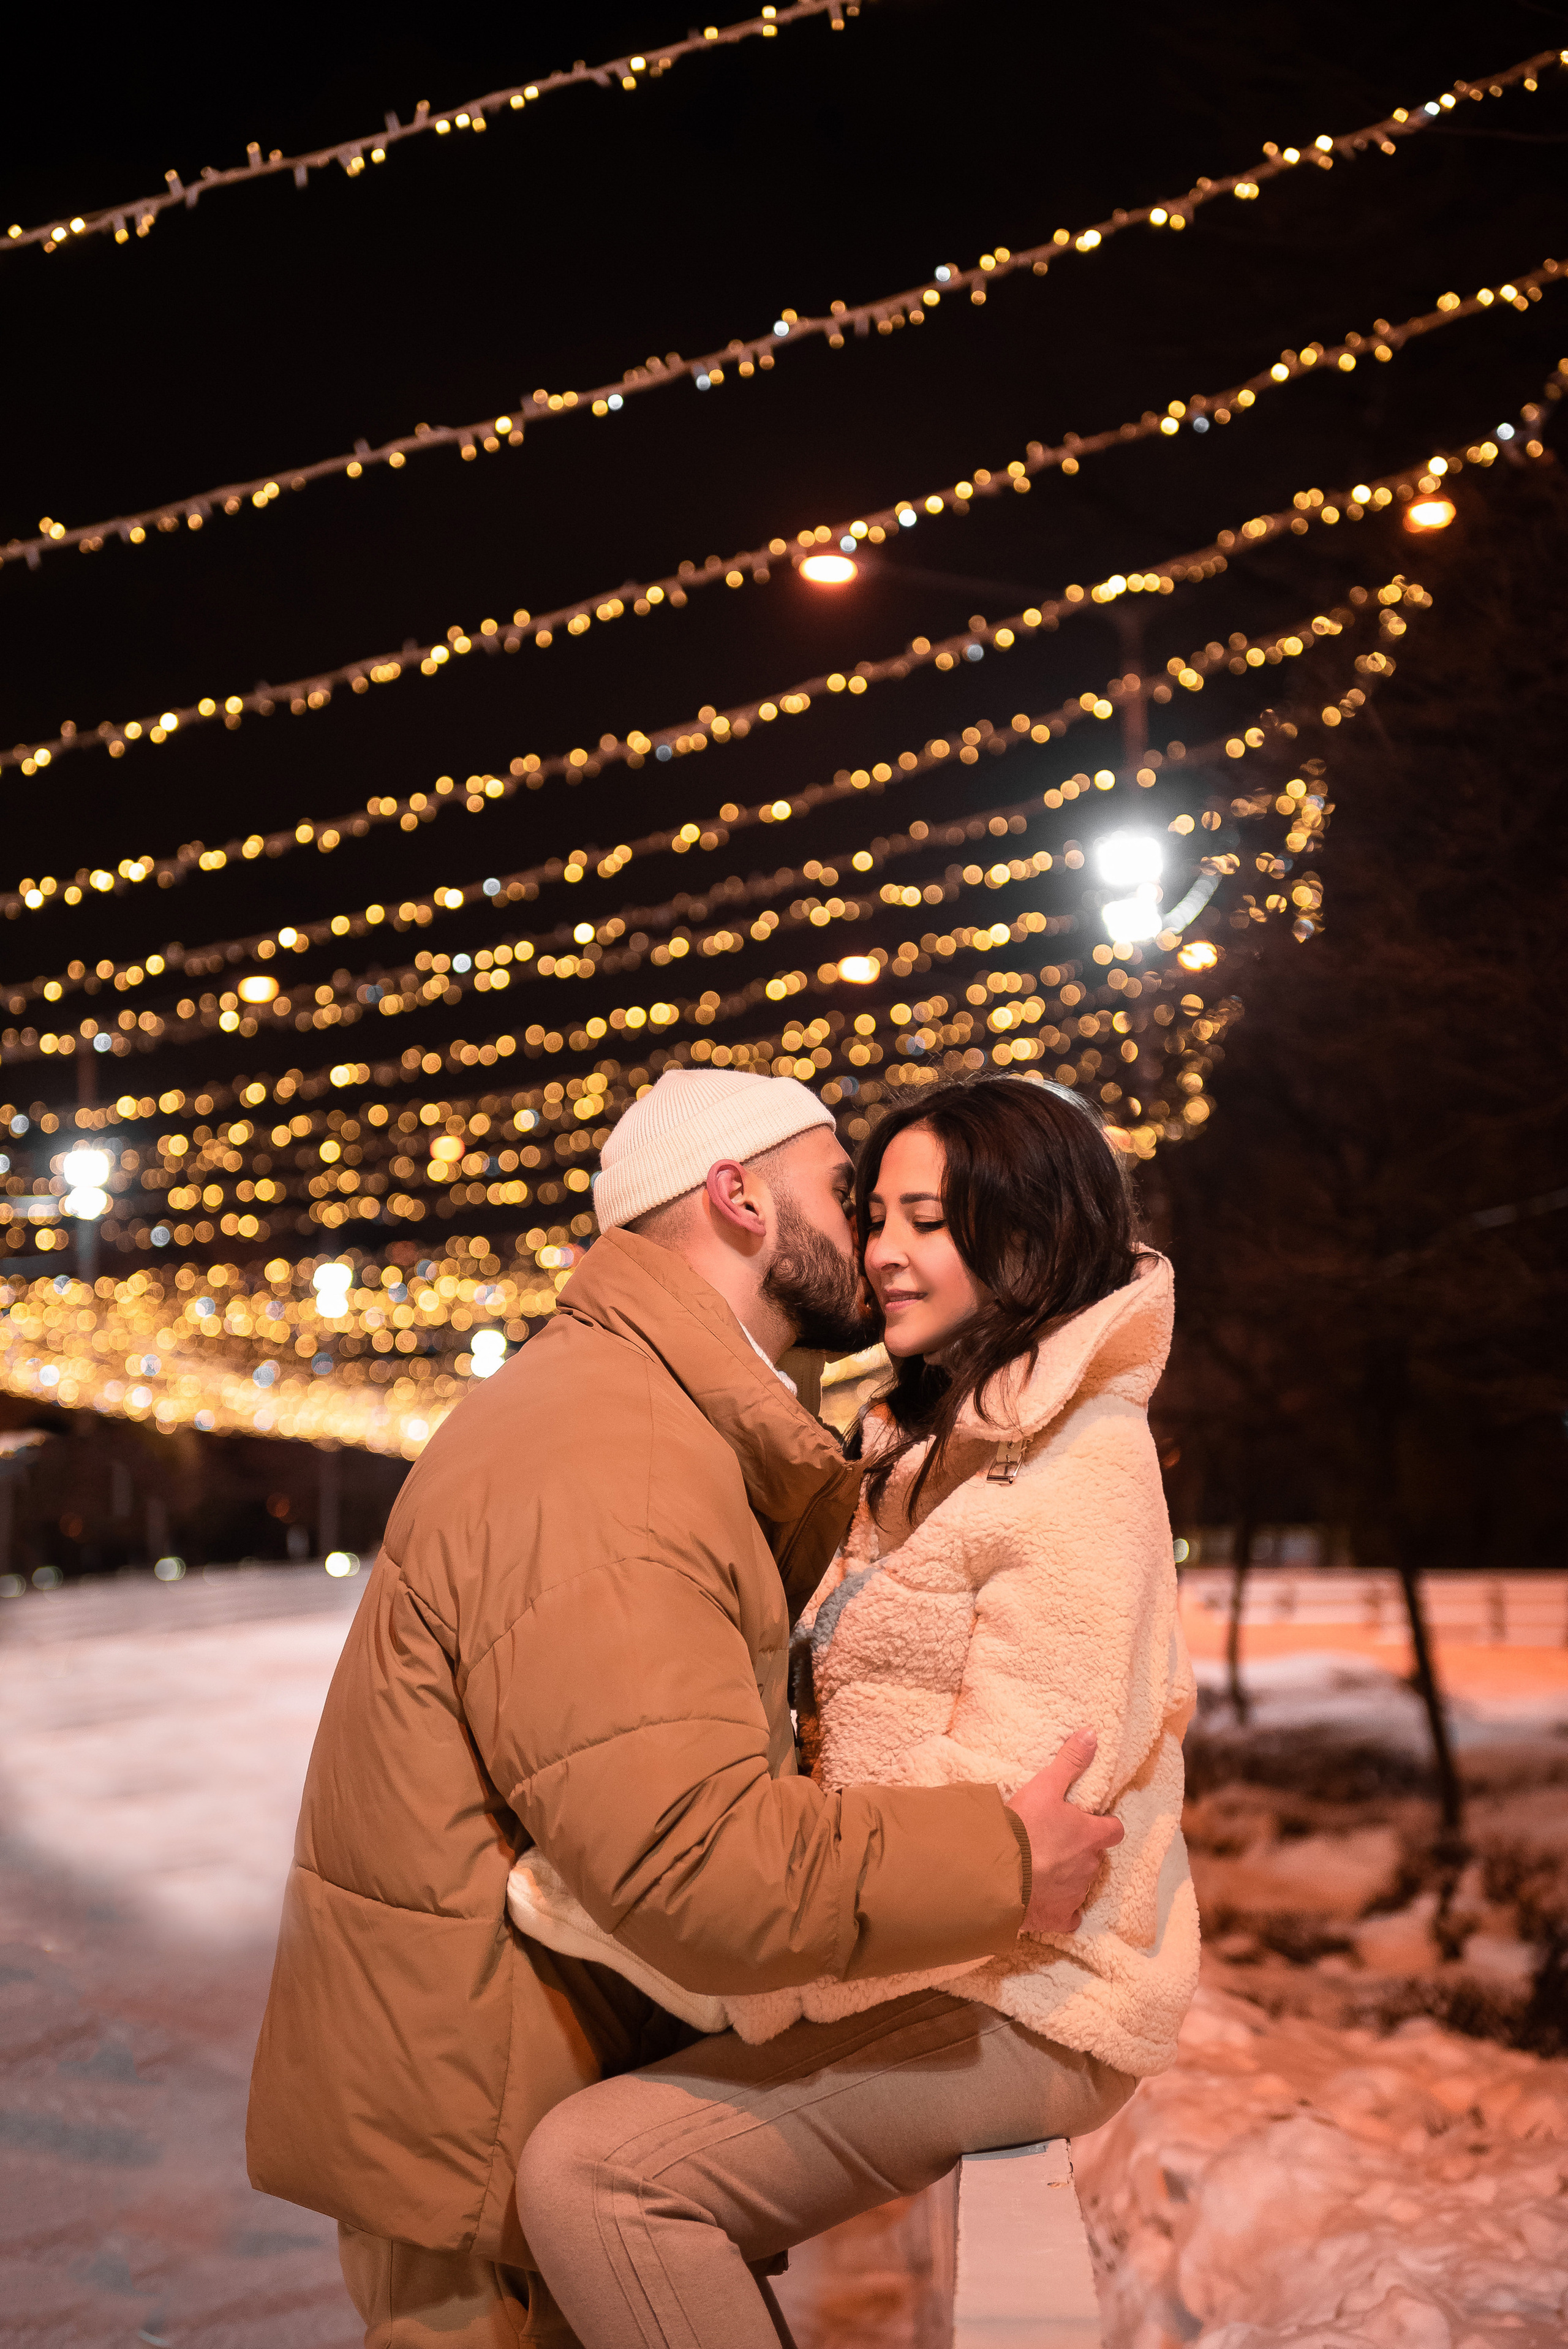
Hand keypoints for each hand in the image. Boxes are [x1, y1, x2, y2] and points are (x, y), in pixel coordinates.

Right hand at [1005, 1728, 1123, 1934]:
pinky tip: (1045, 1901)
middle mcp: (1090, 1866)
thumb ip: (1070, 1761)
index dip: (1105, 1825)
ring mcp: (1076, 1894)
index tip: (1092, 1822)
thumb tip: (1092, 1733)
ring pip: (1081, 1884)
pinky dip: (1061, 1909)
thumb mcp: (1046, 1786)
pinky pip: (1069, 1916)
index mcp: (1091, 1836)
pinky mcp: (1059, 1917)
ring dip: (1069, 1876)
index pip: (1114, 1829)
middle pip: (1096, 1857)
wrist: (1000, 1874)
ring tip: (1044, 1867)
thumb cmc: (1024, 1827)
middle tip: (1057, 1842)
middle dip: (1082, 1851)